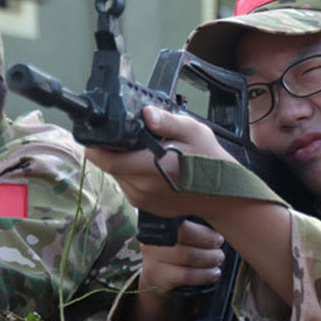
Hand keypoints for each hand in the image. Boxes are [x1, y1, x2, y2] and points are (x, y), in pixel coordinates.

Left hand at [86, 106, 236, 216]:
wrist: (224, 195)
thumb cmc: (212, 163)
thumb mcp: (195, 132)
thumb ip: (167, 121)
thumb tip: (146, 113)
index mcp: (150, 168)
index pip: (106, 160)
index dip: (96, 146)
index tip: (97, 133)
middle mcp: (142, 188)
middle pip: (111, 166)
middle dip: (116, 151)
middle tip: (135, 139)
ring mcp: (143, 201)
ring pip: (119, 176)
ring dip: (125, 163)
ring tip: (148, 154)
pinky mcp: (145, 207)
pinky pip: (129, 186)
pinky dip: (134, 175)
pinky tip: (153, 168)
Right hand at [130, 220, 225, 320]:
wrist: (156, 280)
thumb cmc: (175, 252)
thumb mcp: (180, 236)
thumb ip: (195, 227)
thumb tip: (221, 224)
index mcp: (159, 225)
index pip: (182, 219)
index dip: (203, 229)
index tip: (217, 236)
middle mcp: (152, 240)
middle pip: (185, 235)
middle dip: (209, 242)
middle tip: (219, 246)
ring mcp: (152, 260)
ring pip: (187, 255)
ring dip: (209, 258)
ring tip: (218, 259)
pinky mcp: (158, 277)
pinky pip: (186, 275)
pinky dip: (204, 274)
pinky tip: (213, 273)